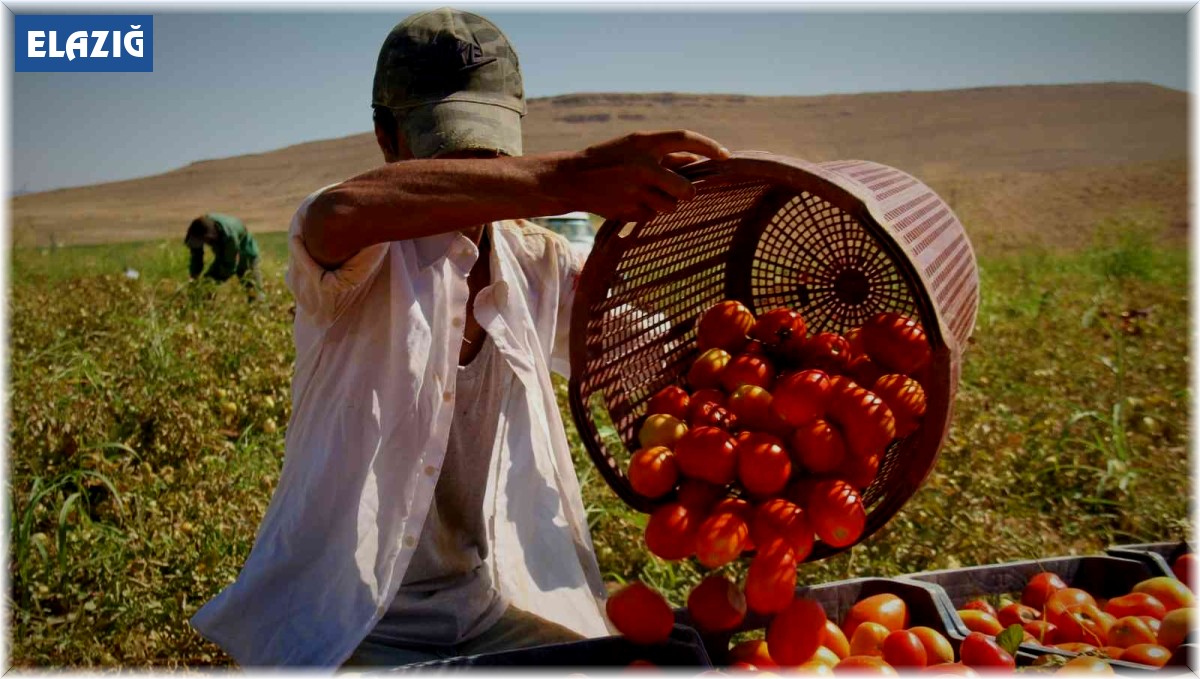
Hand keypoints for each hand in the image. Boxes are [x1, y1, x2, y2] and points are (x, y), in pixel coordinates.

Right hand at [553, 130, 729, 222]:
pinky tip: (629, 202)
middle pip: (685, 188)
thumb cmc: (609, 160)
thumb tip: (697, 159)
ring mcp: (635, 190)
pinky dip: (646, 212)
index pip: (685, 138)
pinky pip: (651, 216)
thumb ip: (665, 154)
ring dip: (664, 204)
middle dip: (687, 194)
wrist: (571, 179)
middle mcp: (642, 165)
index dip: (709, 146)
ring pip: (670, 206)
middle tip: (684, 193)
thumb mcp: (634, 148)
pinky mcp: (628, 210)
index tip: (726, 156)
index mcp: (644, 142)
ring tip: (644, 194)